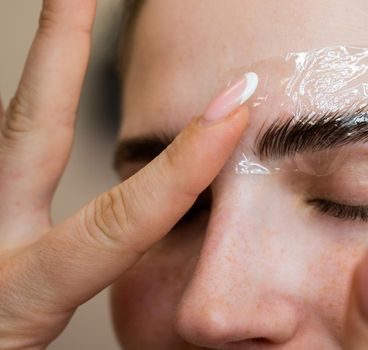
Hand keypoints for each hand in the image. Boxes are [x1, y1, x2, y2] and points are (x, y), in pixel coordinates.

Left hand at [0, 1, 251, 347]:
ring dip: (43, 68)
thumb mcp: (39, 335)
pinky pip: (3, 151)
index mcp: (21, 289)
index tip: (233, 109)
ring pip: (10, 131)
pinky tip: (45, 90)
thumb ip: (97, 292)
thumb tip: (171, 277)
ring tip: (70, 8)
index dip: (183, 165)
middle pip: (31, 129)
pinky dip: (31, 111)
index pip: (118, 219)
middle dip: (62, 49)